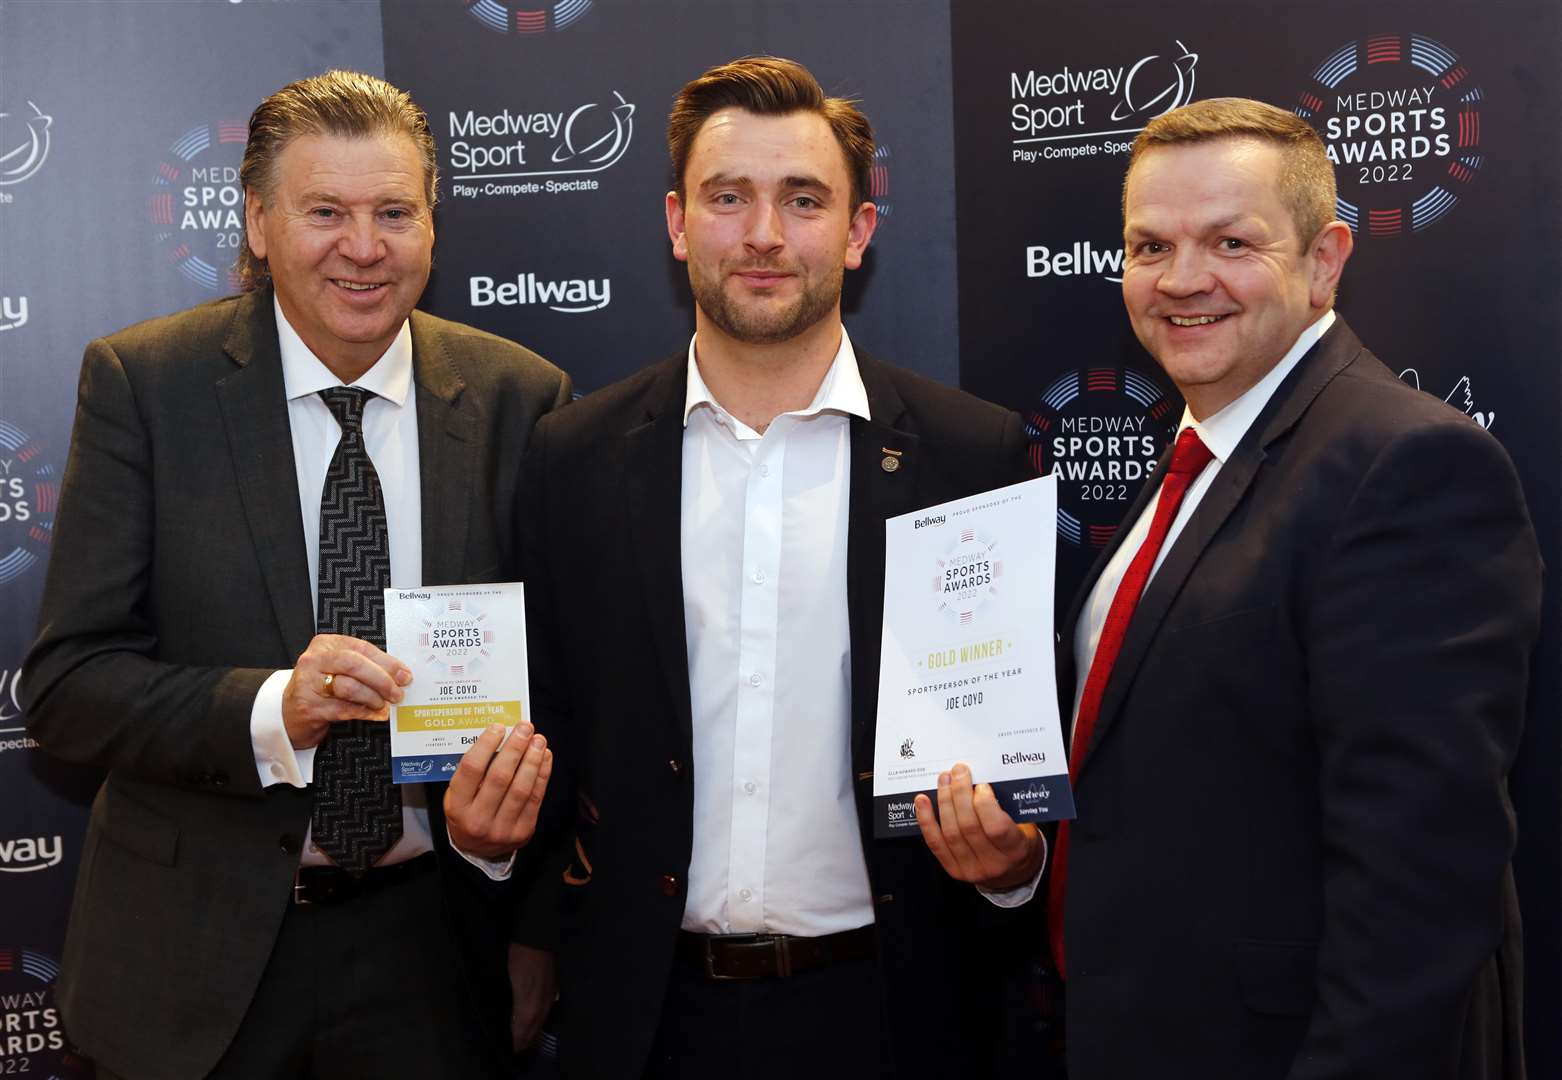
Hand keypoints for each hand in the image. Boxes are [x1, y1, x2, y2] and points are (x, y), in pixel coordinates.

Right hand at [282, 633, 411, 748]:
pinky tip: (376, 715)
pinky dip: (365, 713)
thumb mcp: (339, 669)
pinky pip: (344, 709)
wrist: (289, 712)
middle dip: (381, 679)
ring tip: (384, 704)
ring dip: (373, 698)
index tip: (404, 674)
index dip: (387, 662)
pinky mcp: (309, 707)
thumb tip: (399, 674)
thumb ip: (365, 666)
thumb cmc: (320, 687)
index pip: (362, 648)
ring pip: (349, 687)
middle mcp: (314, 660)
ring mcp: (308, 683)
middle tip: (397, 692)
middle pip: (355, 664)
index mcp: (325, 644)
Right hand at [444, 722, 551, 859]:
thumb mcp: (458, 794)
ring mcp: (502, 829)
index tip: (498, 727)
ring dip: (532, 760)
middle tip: (525, 727)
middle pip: (499, 777)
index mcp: (457, 807)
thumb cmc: (468, 811)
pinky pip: (536, 798)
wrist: (478, 849)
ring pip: (521, 788)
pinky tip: (544, 757)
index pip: (471, 769)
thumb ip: (474, 771)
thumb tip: (501, 736)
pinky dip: (542, 774)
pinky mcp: (523, 832)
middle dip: (515, 748)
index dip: (486, 745)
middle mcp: (477, 820)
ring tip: (538, 740)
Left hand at [508, 943, 556, 1052]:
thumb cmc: (521, 958)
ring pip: (541, 1021)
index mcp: (532, 1006)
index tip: (511, 1051)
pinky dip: (539, 1020)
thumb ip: (515, 1009)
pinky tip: (536, 1019)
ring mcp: (549, 996)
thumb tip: (514, 1026)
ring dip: (533, 1032)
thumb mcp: (514, 983)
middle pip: (534, 1030)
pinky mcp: (551, 988)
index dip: (517, 1044)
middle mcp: (543, 1005)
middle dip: (526, 1041)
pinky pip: (545, 1011)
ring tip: (525, 1040)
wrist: (538, 937)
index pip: (524, 1033)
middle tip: (517, 1049)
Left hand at [915, 763, 1043, 889]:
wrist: (1014, 870)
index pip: (996, 827)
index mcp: (1015, 850)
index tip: (982, 785)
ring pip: (950, 832)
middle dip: (960, 793)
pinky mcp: (953, 869)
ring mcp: (970, 869)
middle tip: (958, 771)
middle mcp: (993, 864)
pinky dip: (926, 819)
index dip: (985, 803)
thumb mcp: (1023, 824)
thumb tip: (979, 779)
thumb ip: (1005, 806)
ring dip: (944, 801)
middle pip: (968, 826)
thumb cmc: (1018, 841)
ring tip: (944, 780)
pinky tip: (922, 801)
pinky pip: (935, 842)